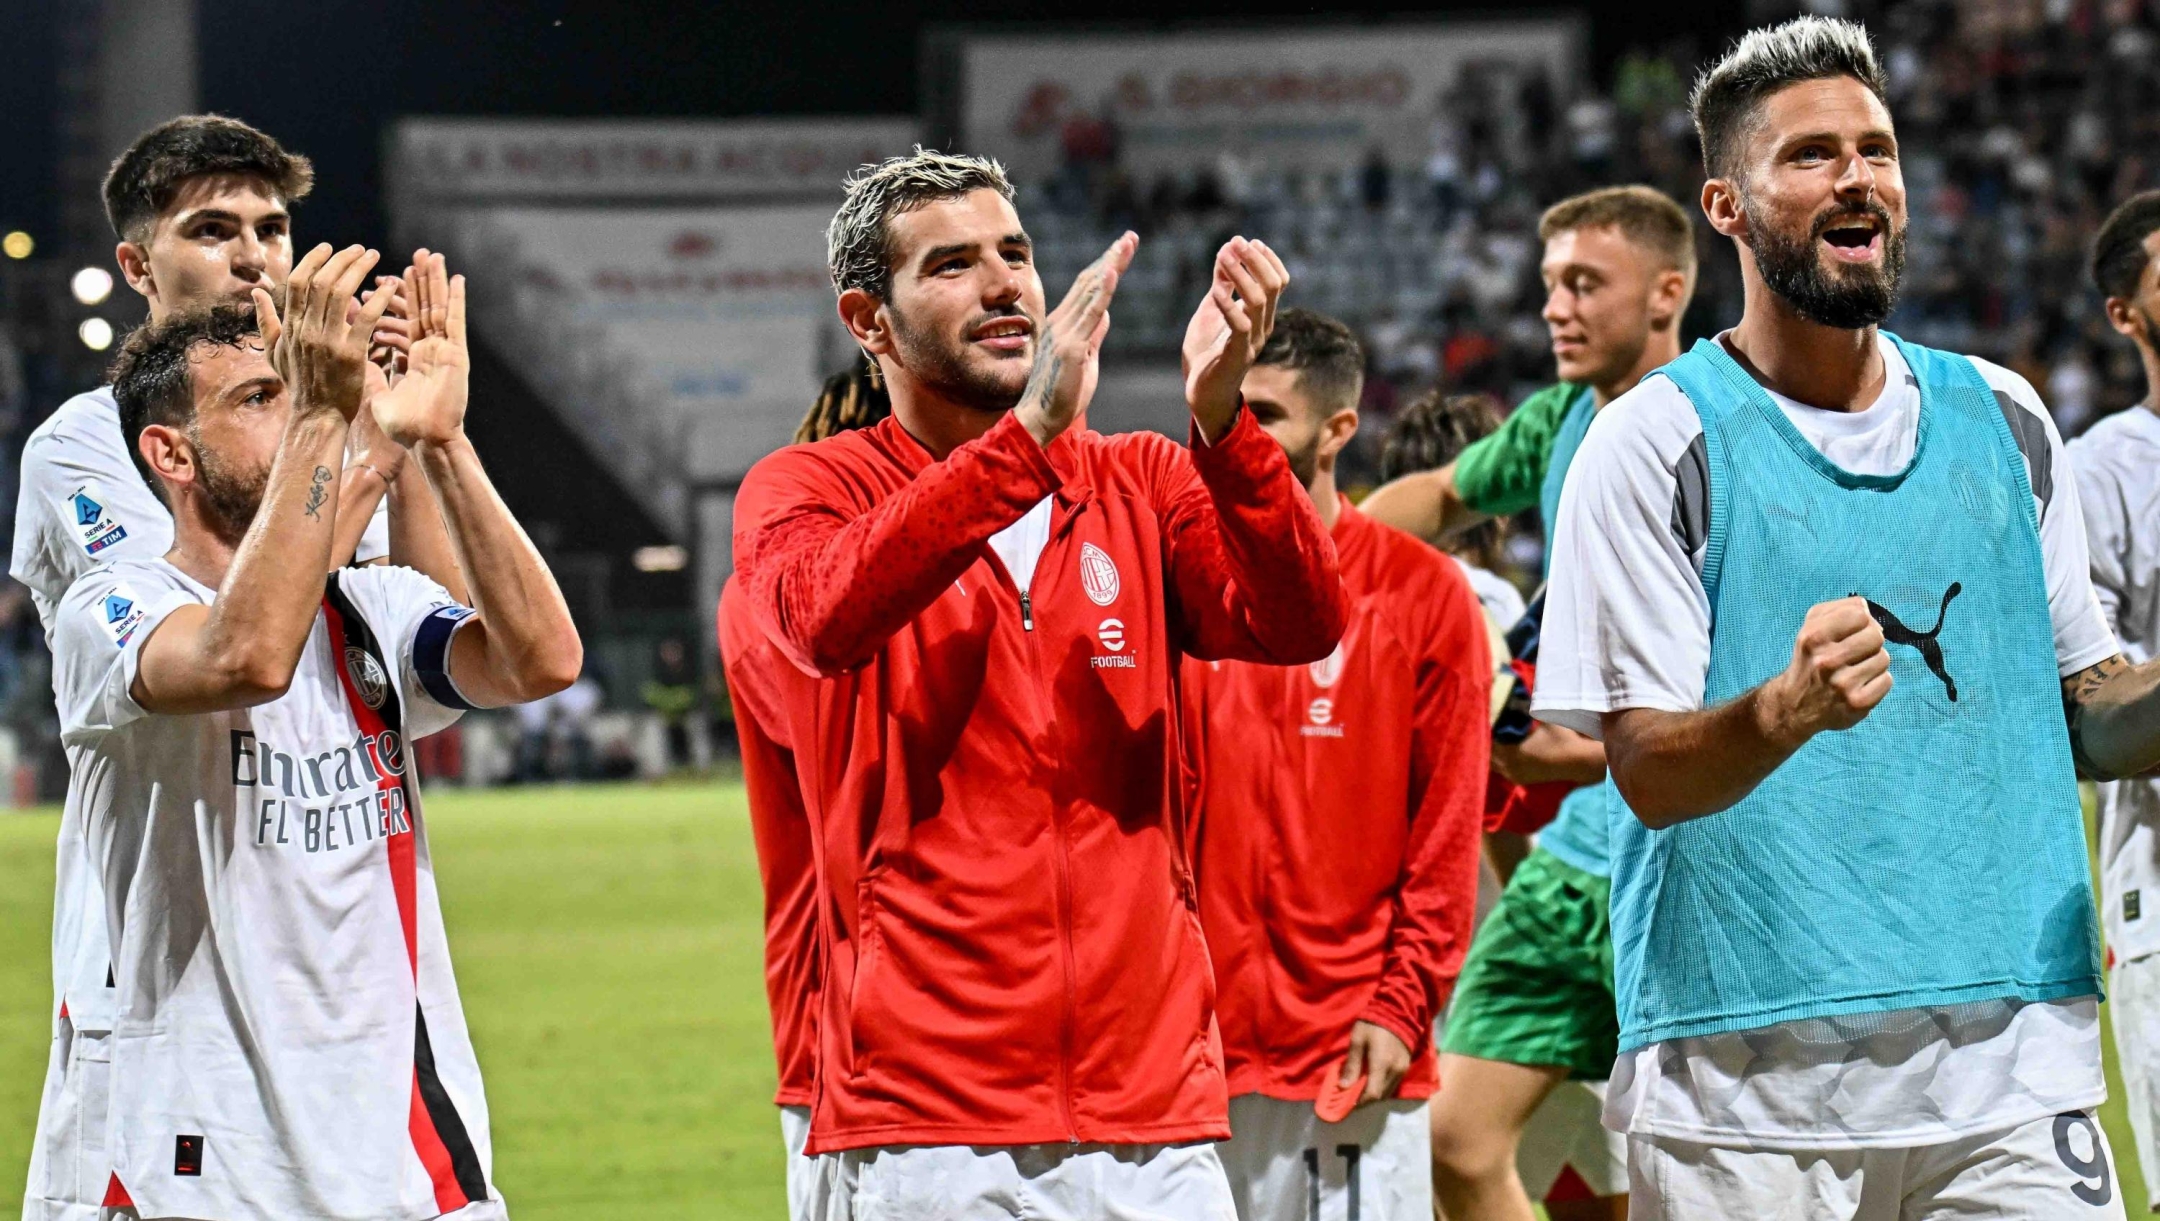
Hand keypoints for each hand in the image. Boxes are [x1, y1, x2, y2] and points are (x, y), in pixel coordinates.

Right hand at [255, 243, 391, 423]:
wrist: (317, 416)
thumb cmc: (299, 384)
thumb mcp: (274, 352)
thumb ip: (266, 321)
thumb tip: (257, 292)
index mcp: (290, 327)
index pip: (298, 283)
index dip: (313, 260)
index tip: (329, 246)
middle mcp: (306, 330)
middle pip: (321, 282)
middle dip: (341, 259)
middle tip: (359, 248)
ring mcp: (327, 342)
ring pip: (341, 294)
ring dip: (359, 270)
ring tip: (373, 256)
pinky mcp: (350, 354)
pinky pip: (366, 319)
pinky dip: (378, 299)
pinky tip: (389, 286)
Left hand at [369, 250, 470, 447]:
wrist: (424, 442)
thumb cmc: (403, 427)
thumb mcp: (378, 393)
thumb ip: (369, 371)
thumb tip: (353, 350)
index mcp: (414, 358)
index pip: (404, 320)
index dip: (398, 298)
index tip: (390, 275)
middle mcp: (430, 350)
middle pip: (424, 307)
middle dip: (420, 281)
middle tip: (418, 254)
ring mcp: (444, 351)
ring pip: (439, 308)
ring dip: (436, 282)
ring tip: (433, 256)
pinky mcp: (455, 355)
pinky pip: (454, 322)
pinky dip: (457, 300)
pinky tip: (457, 280)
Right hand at [1013, 231, 1135, 447]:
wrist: (1040, 419)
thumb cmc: (1062, 394)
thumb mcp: (1085, 360)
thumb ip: (1093, 336)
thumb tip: (1104, 314)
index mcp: (1063, 324)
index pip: (1087, 289)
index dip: (1105, 267)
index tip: (1121, 249)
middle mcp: (1061, 322)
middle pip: (1089, 282)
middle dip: (1111, 258)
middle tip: (1130, 237)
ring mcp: (1065, 332)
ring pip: (1091, 292)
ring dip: (1110, 265)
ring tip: (1126, 244)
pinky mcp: (1071, 347)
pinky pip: (1089, 314)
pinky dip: (1101, 291)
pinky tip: (1111, 272)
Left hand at [1181, 237, 1287, 441]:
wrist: (1201, 394)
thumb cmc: (1207, 353)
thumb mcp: (1212, 309)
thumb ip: (1221, 284)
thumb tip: (1225, 252)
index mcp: (1261, 316)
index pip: (1279, 280)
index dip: (1267, 258)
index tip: (1247, 241)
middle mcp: (1263, 326)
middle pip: (1273, 285)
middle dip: (1255, 260)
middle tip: (1236, 242)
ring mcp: (1252, 341)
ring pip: (1259, 300)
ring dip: (1241, 274)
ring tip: (1224, 256)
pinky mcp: (1237, 354)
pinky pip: (1240, 325)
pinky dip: (1227, 304)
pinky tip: (1215, 290)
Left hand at [1341, 1020, 1413, 1104]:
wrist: (1397, 1011)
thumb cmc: (1372, 1025)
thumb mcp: (1357, 1041)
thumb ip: (1352, 1065)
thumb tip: (1344, 1087)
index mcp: (1382, 1064)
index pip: (1373, 1094)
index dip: (1360, 1102)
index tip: (1347, 1103)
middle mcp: (1395, 1071)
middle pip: (1381, 1096)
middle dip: (1365, 1100)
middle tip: (1351, 1097)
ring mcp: (1402, 1070)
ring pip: (1388, 1092)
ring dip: (1374, 1095)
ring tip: (1360, 1089)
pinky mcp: (1406, 1067)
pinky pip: (1393, 1085)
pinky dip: (1382, 1088)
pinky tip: (1372, 1081)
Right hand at [1758, 596, 1891, 746]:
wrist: (1794, 706)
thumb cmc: (1809, 660)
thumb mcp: (1810, 629)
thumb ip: (1837, 609)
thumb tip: (1865, 606)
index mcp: (1813, 637)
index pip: (1859, 614)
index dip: (1861, 621)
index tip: (1853, 631)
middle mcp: (1826, 661)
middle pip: (1876, 636)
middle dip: (1870, 642)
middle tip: (1856, 652)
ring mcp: (1842, 684)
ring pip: (1883, 658)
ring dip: (1874, 663)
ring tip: (1856, 670)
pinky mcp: (1857, 703)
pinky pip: (1887, 680)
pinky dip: (1878, 682)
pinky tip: (1861, 685)